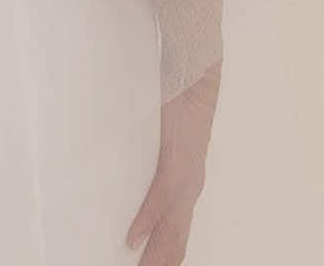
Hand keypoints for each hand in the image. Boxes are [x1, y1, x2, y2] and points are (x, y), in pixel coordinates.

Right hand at [126, 60, 220, 265]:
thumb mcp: (164, 142)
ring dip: (153, 255)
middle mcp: (190, 188)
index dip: (165, 255)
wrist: (195, 76)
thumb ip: (151, 160)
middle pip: (175, 240)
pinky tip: (131, 240)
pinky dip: (145, 224)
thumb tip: (128, 170)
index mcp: (187, 186)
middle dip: (158, 262)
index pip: (176, 233)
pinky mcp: (175, 163)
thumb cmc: (178, 104)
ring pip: (170, 230)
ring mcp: (185, 178)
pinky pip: (159, 202)